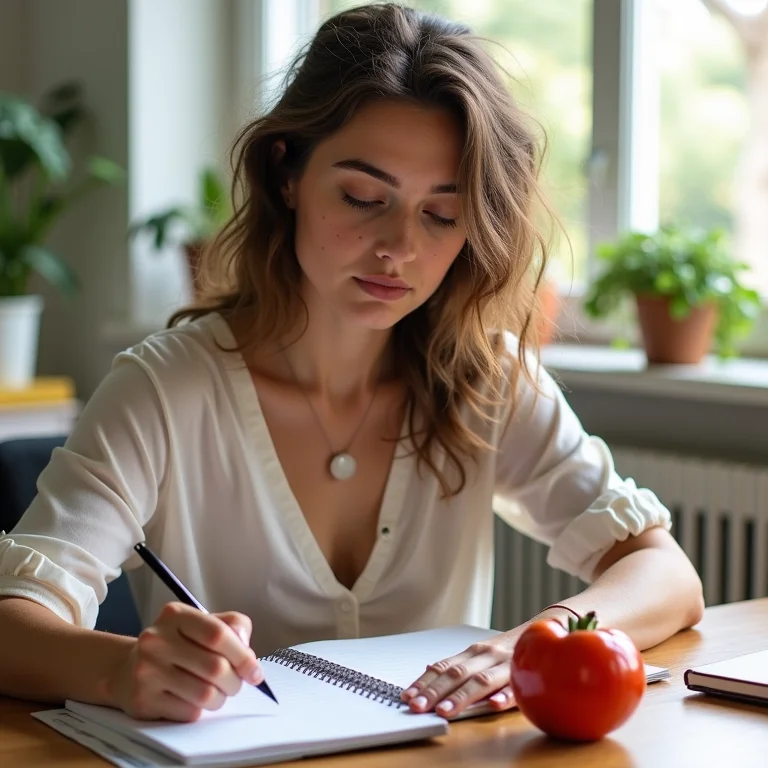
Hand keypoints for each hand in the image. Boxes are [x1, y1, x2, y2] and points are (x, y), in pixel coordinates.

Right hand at [104, 602, 263, 721]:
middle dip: (235, 681)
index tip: (255, 671)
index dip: (243, 655)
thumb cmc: (177, 645)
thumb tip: (247, 650)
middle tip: (235, 684)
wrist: (127, 669)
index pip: (218, 634)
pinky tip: (194, 700)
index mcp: (175, 615)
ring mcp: (147, 671)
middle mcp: (157, 640)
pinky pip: (189, 712)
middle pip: (215, 667)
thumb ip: (232, 626)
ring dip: (220, 698)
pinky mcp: (143, 700)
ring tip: (217, 692)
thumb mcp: (202, 624)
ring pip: (205, 694)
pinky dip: (201, 710)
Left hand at [401, 631, 519, 718]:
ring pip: (481, 681)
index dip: (424, 682)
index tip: (408, 696)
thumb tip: (427, 669)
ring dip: (462, 697)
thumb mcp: (480, 654)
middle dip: (435, 692)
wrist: (545, 631)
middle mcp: (486, 656)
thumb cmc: (507, 651)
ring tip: (446, 711)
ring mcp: (506, 665)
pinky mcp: (526, 676)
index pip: (443, 667)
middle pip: (457, 674)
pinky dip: (505, 696)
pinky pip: (516, 688)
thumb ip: (457, 664)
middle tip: (418, 707)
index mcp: (473, 653)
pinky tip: (494, 705)